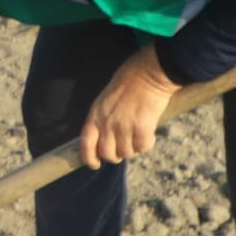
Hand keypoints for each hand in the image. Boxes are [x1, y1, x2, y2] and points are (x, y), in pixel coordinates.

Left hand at [79, 45, 179, 168]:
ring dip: (133, 149)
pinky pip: (143, 147)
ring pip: (127, 153)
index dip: (89, 158)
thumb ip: (104, 117)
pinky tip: (149, 133)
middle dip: (116, 155)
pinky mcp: (142, 128)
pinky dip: (147, 144)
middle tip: (124, 148)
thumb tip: (107, 136)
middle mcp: (107, 123)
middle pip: (108, 153)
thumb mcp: (107, 97)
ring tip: (138, 136)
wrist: (150, 72)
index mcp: (96, 114)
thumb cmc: (130, 79)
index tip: (95, 164)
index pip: (86, 144)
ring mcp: (124, 126)